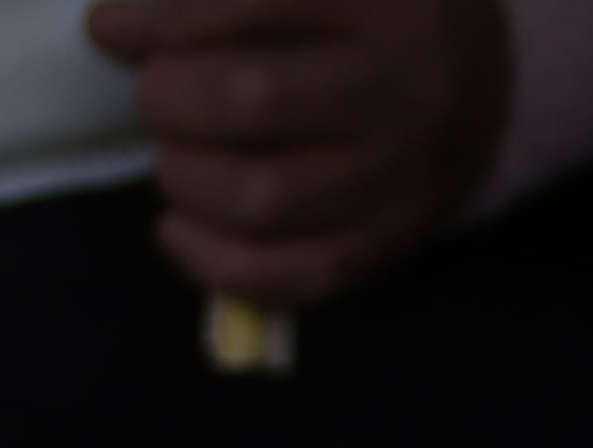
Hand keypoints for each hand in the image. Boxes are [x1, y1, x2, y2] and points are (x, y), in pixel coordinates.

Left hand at [86, 0, 515, 311]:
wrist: (482, 82)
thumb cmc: (365, 14)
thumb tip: (110, 29)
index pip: (251, 0)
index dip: (166, 20)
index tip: (118, 30)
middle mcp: (404, 81)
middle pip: (249, 99)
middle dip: (167, 99)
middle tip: (156, 95)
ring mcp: (401, 171)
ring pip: (259, 198)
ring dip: (183, 180)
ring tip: (173, 156)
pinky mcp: (388, 240)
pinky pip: (285, 275)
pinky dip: (208, 261)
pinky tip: (177, 228)